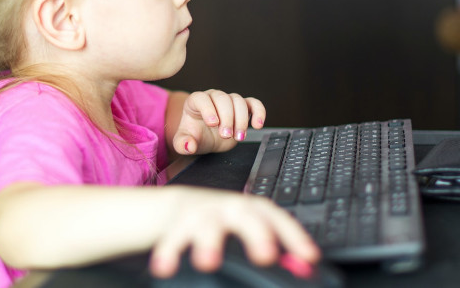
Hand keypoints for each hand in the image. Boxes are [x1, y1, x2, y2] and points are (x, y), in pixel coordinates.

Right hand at [149, 187, 319, 277]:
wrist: (182, 207)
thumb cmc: (225, 223)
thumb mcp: (250, 231)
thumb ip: (275, 247)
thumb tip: (304, 266)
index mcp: (252, 210)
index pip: (277, 218)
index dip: (293, 235)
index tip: (308, 256)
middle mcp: (229, 208)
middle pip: (245, 214)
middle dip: (256, 234)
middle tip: (265, 255)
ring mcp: (203, 213)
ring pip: (207, 223)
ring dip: (208, 242)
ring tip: (207, 262)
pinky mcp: (178, 222)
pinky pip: (172, 237)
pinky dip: (169, 251)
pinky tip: (165, 267)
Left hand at [173, 90, 265, 154]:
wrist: (207, 138)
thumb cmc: (194, 136)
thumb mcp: (183, 142)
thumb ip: (182, 143)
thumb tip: (189, 145)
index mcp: (195, 102)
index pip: (201, 98)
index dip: (208, 109)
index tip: (213, 124)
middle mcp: (213, 97)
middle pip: (222, 99)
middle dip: (226, 118)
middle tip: (226, 136)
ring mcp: (229, 101)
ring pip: (238, 101)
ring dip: (241, 119)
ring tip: (238, 137)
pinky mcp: (243, 108)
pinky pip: (254, 104)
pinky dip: (259, 112)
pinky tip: (257, 125)